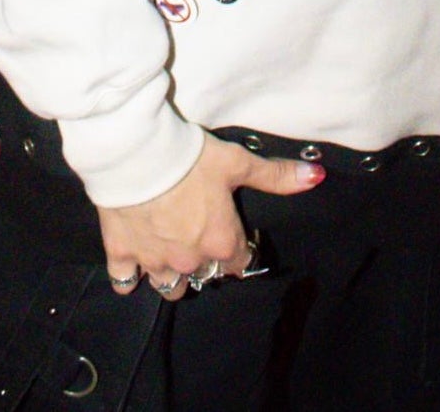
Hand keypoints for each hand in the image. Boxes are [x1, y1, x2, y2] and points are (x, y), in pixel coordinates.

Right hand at [100, 133, 323, 298]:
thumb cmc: (191, 157)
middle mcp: (190, 260)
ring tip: (172, 252)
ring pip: (169, 286)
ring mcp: (155, 261)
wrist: (137, 152)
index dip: (238, 247)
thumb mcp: (238, 162)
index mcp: (221, 243)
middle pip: (205, 275)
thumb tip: (316, 177)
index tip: (233, 233)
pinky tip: (135, 263)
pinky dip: (131, 275)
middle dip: (206, 261)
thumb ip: (276, 175)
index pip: (239, 262)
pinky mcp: (123, 254)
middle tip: (199, 234)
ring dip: (173, 274)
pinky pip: (126, 280)